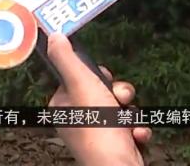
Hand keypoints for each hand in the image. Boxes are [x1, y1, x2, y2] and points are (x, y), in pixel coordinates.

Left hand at [47, 33, 150, 165]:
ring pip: (121, 110)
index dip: (96, 76)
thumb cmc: (97, 125)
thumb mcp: (79, 83)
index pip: (80, 79)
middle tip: (119, 100)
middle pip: (103, 93)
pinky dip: (136, 130)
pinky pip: (130, 128)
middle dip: (119, 94)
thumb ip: (67, 58)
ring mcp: (96, 134)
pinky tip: (135, 135)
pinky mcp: (116, 146)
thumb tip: (53, 36)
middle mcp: (77, 120)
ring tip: (127, 122)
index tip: (104, 78)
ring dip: (130, 114)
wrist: (117, 165)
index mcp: (63, 104)